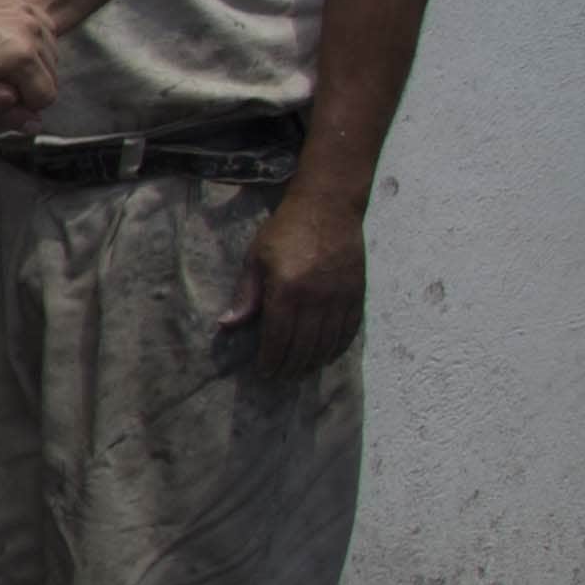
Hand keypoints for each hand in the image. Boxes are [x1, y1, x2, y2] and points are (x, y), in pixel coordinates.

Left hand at [224, 189, 369, 375]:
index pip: (278, 338)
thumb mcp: (255, 259)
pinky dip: (338, 348)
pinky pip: (349, 330)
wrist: (329, 206)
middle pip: (304, 346)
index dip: (271, 359)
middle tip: (281, 377)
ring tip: (301, 372)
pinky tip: (327, 356)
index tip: (264, 372)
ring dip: (314, 362)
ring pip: (328, 343)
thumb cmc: (286, 231)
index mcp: (287, 290)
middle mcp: (316, 298)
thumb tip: (227, 325)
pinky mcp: (357, 293)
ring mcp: (340, 297)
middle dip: (291, 366)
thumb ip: (245, 295)